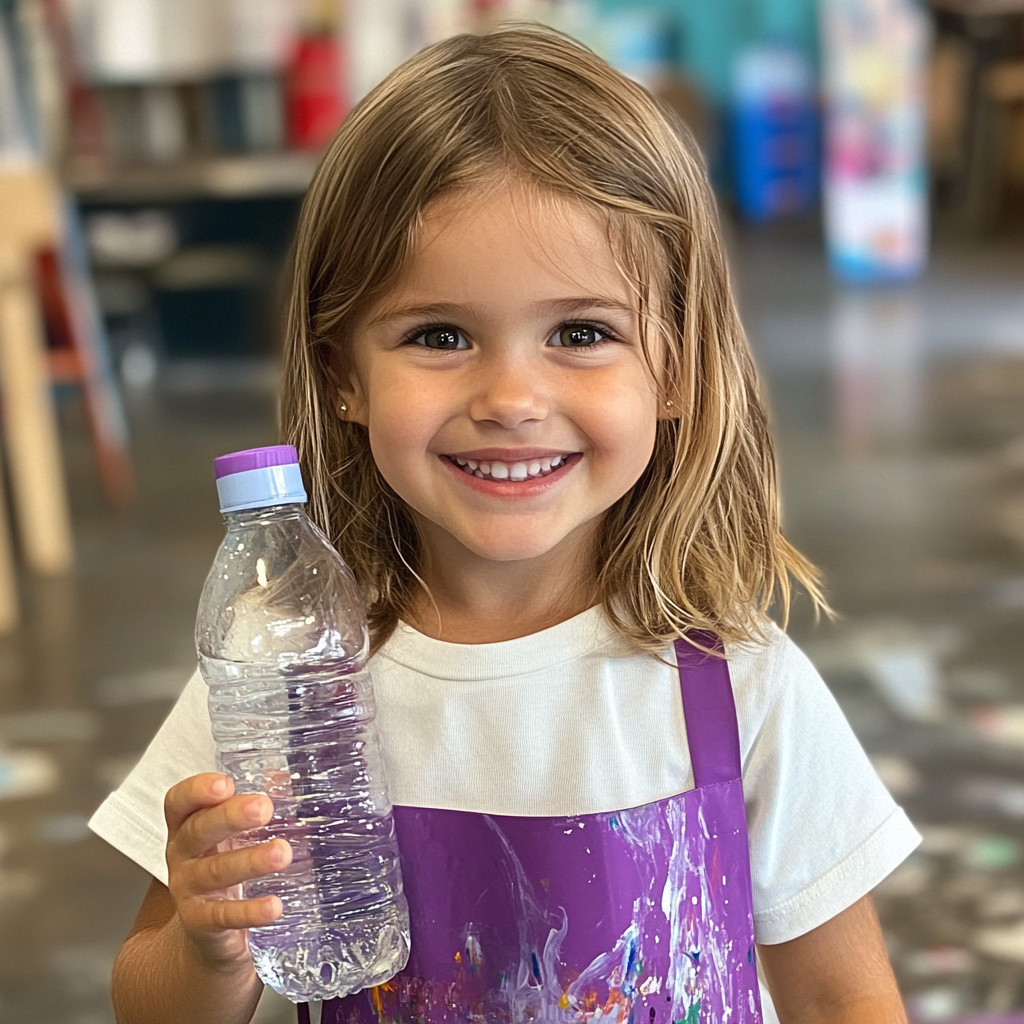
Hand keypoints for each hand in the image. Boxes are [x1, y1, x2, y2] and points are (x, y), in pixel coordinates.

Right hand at [163, 772, 292, 968]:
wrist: (204, 935)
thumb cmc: (222, 868)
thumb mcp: (231, 836)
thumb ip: (252, 805)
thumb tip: (281, 776)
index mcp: (186, 827)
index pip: (179, 803)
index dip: (196, 791)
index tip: (225, 784)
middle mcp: (181, 856)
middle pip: (198, 831)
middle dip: (230, 817)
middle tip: (263, 807)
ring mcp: (187, 891)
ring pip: (215, 871)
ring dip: (250, 861)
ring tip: (282, 853)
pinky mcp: (201, 923)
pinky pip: (224, 916)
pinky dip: (250, 911)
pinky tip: (274, 906)